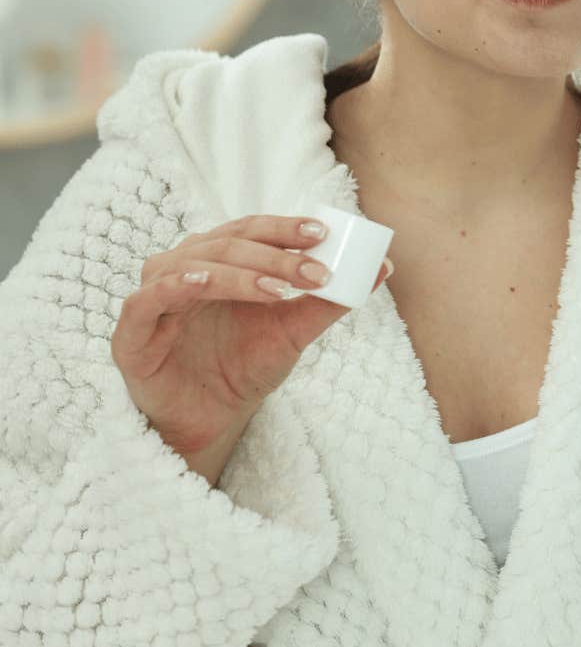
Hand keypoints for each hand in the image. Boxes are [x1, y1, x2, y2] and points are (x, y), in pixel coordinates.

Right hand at [111, 214, 394, 466]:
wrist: (212, 418)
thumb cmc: (245, 365)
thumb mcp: (293, 331)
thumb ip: (329, 299)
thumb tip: (383, 267)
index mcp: (218, 259)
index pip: (251, 230)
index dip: (284, 228)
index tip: (325, 233)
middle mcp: (182, 268)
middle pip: (227, 244)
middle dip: (275, 256)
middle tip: (317, 270)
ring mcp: (153, 297)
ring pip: (193, 266)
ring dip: (240, 273)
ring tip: (281, 289)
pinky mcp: (131, 332)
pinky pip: (147, 300)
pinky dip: (174, 286)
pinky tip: (202, 284)